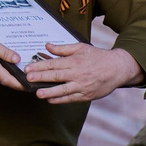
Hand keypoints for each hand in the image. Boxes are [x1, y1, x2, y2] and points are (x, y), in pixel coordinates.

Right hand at [0, 31, 27, 90]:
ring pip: (0, 79)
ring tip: (5, 61)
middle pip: (5, 79)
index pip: (7, 80)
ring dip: (5, 73)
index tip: (30, 85)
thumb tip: (17, 59)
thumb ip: (3, 51)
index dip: (20, 84)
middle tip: (22, 67)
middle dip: (14, 75)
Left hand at [26, 42, 143, 105]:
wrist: (117, 68)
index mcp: (75, 61)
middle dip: (41, 78)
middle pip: (56, 76)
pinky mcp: (86, 95)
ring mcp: (82, 86)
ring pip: (63, 90)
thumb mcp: (81, 48)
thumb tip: (47, 46)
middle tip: (28, 79)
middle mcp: (78, 74)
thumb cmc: (97, 57)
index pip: (54, 64)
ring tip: (38, 93)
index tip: (28, 68)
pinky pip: (71, 99)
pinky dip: (60, 100)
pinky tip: (50, 100)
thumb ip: (63, 48)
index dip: (40, 66)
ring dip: (49, 92)